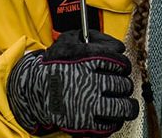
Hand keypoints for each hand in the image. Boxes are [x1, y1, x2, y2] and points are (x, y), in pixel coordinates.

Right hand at [7, 30, 137, 136]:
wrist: (33, 89)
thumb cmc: (54, 65)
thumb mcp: (69, 40)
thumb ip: (95, 37)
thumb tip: (118, 46)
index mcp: (87, 61)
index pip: (120, 62)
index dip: (123, 64)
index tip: (121, 67)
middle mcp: (89, 82)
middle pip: (124, 84)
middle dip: (124, 84)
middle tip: (120, 84)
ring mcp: (87, 105)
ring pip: (123, 107)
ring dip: (127, 104)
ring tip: (124, 102)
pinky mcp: (84, 123)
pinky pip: (111, 125)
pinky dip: (116, 120)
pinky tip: (111, 114)